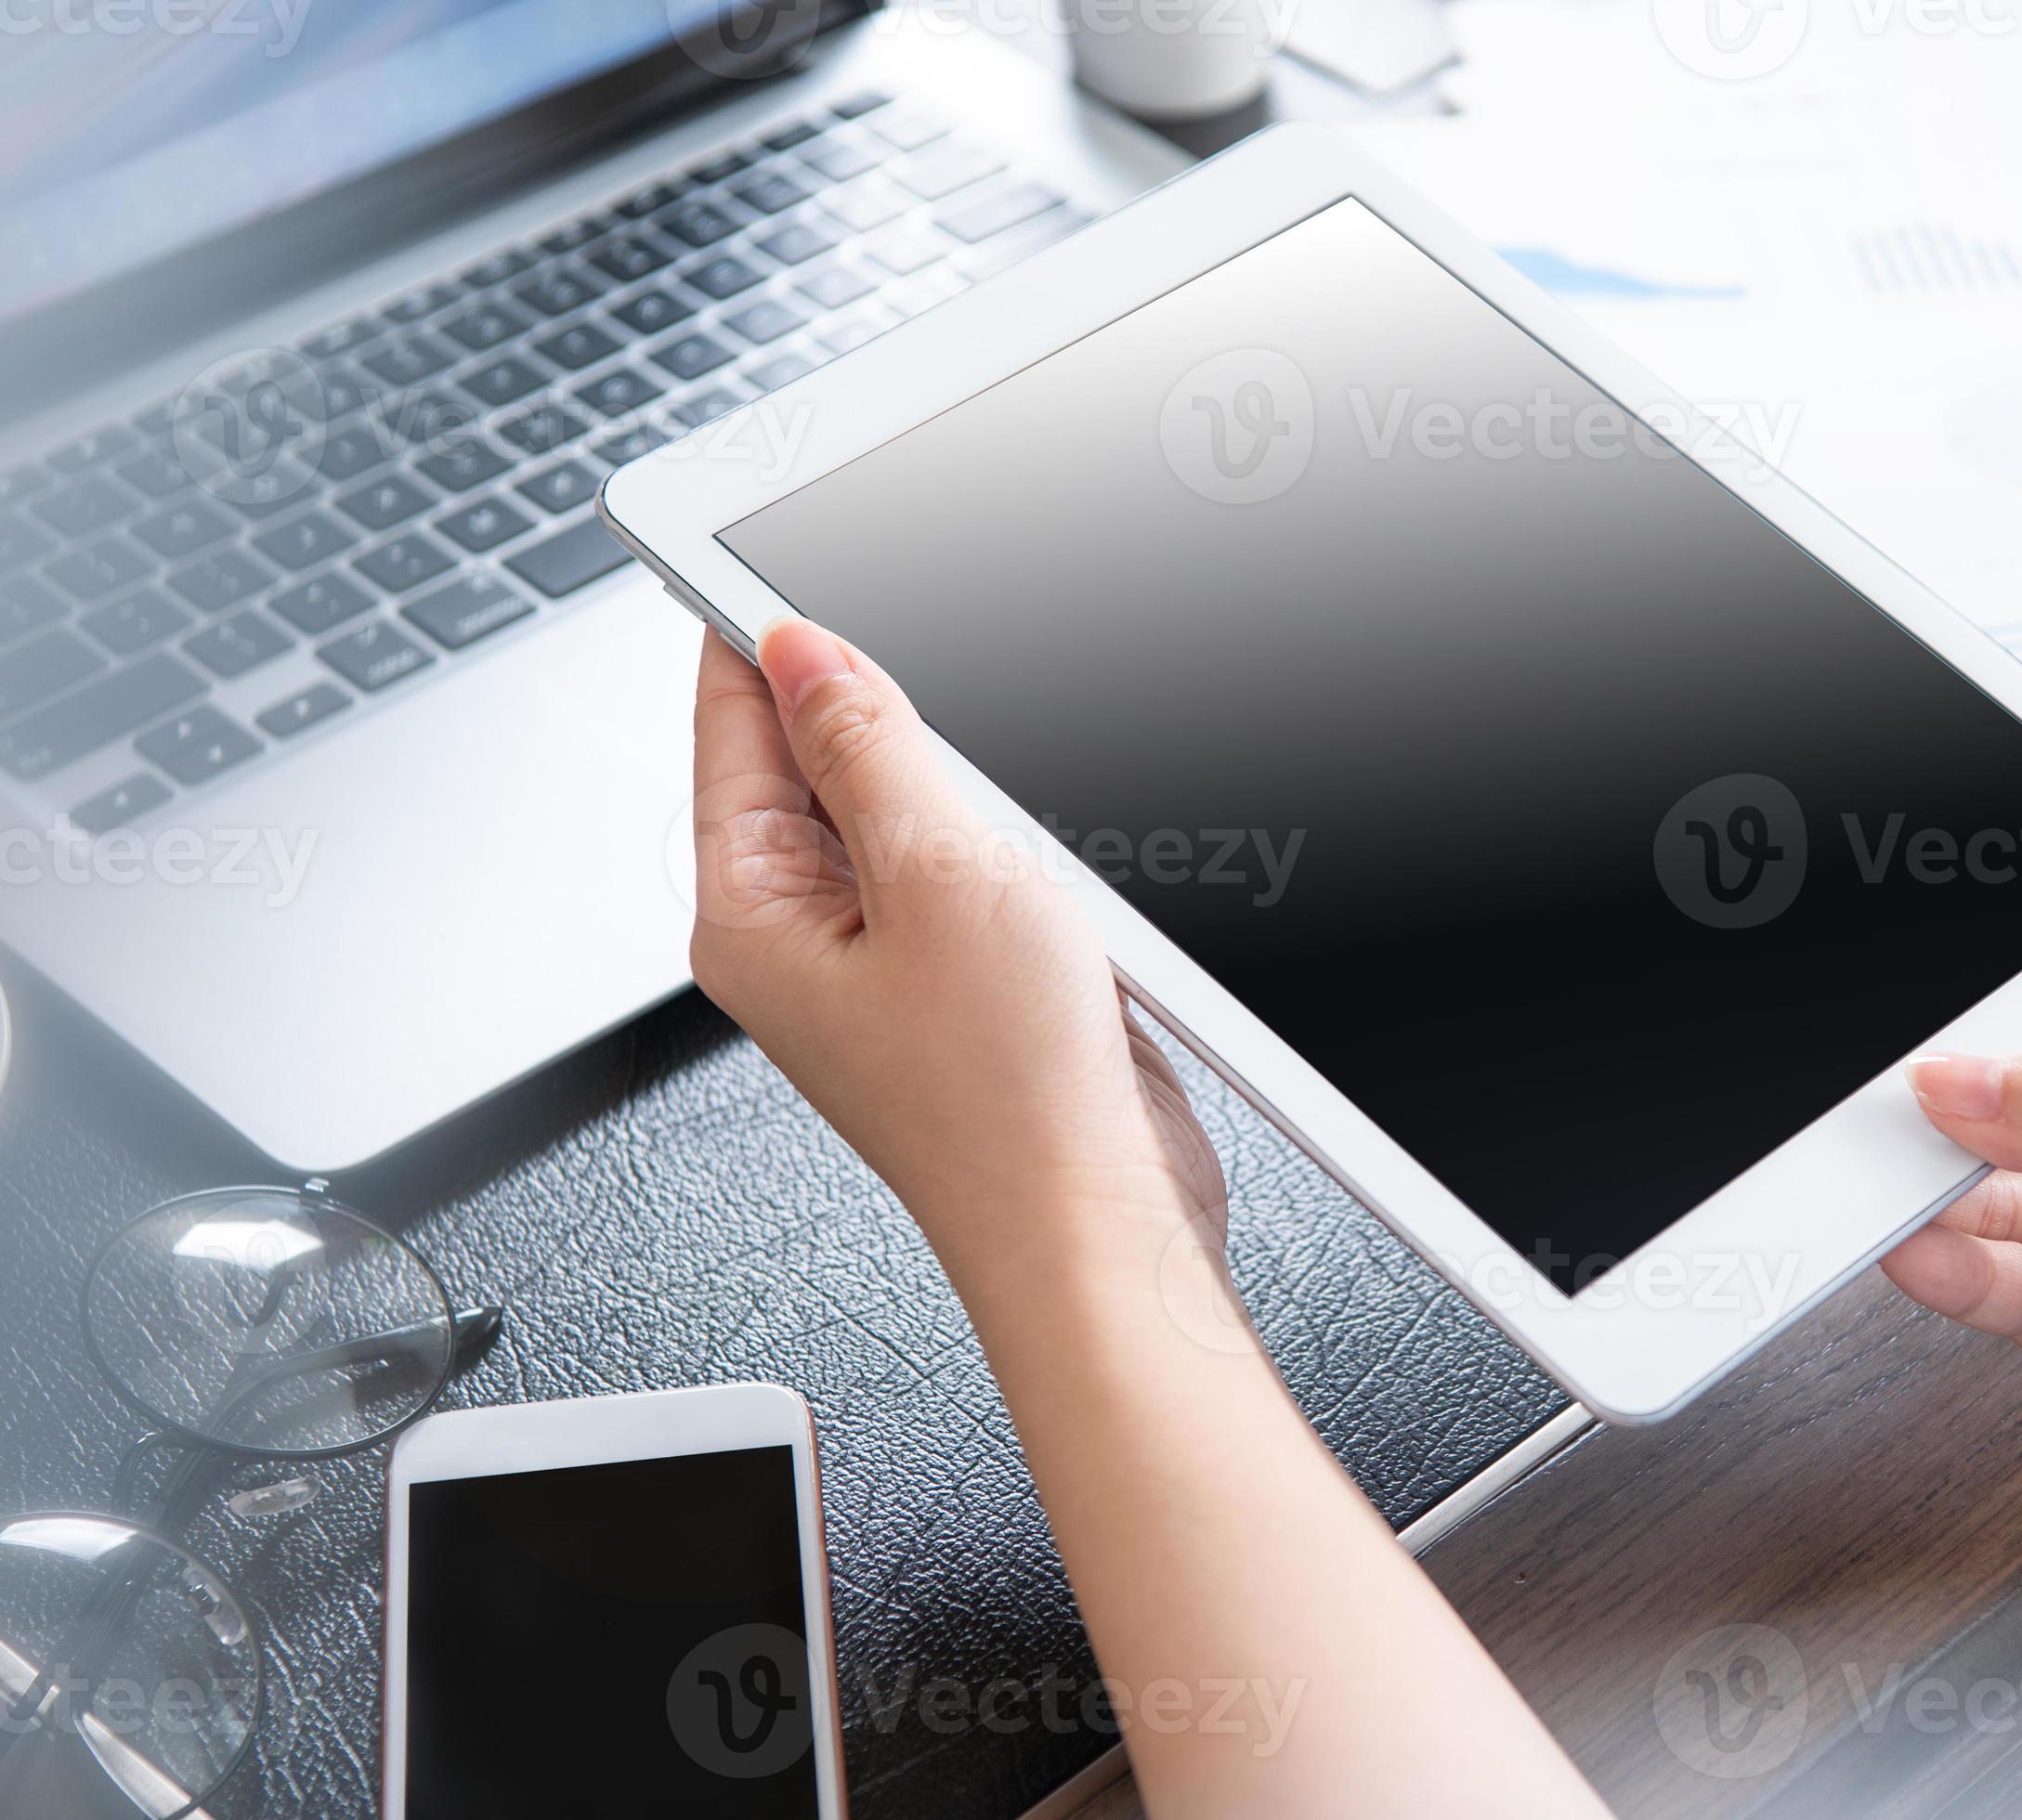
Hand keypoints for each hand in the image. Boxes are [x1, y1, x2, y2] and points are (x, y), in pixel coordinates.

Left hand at [684, 620, 1225, 1282]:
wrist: (1099, 1230)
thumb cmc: (1010, 1102)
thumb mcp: (942, 872)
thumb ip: (869, 744)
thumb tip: (803, 643)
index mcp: (749, 909)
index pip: (729, 713)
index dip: (766, 619)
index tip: (796, 532)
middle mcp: (796, 934)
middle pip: (812, 750)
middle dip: (884, 695)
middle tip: (952, 654)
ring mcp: (878, 959)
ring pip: (901, 805)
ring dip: (961, 774)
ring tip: (1009, 806)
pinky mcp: (956, 980)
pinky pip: (961, 864)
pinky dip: (1006, 836)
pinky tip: (1047, 852)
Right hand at [1882, 986, 2021, 1594]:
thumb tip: (1974, 1075)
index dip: (2007, 1029)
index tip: (1942, 1046)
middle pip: (2016, 1115)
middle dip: (1962, 1123)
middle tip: (1910, 1132)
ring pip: (1999, 1204)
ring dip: (1955, 1205)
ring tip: (1921, 1205)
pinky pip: (2003, 1292)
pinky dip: (1960, 1275)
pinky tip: (1934, 1256)